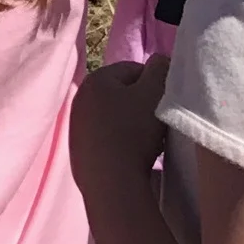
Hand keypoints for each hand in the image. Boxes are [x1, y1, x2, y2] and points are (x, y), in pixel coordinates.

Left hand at [69, 53, 168, 195]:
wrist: (110, 183)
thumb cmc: (133, 133)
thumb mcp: (154, 95)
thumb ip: (160, 70)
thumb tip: (160, 59)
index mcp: (95, 80)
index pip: (133, 69)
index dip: (155, 83)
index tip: (166, 102)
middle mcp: (80, 99)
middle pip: (122, 94)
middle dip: (142, 105)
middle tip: (159, 122)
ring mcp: (76, 127)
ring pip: (113, 118)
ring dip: (131, 125)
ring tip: (149, 142)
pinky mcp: (78, 152)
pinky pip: (105, 140)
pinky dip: (119, 144)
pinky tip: (132, 157)